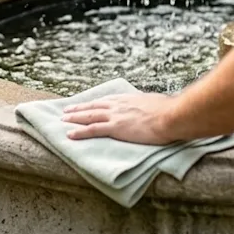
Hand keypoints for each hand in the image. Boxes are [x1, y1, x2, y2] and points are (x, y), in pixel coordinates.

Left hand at [61, 93, 177, 143]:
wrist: (170, 116)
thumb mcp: (154, 103)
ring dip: (74, 119)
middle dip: (78, 109)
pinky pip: (92, 129)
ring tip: (63, 121)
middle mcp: (118, 105)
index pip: (105, 101)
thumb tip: (148, 109)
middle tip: (66, 111)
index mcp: (127, 99)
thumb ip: (145, 106)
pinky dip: (80, 132)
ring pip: (89, 116)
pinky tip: (70, 134)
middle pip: (93, 106)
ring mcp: (115, 116)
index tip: (85, 104)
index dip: (93, 103)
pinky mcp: (115, 128)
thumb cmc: (168, 111)